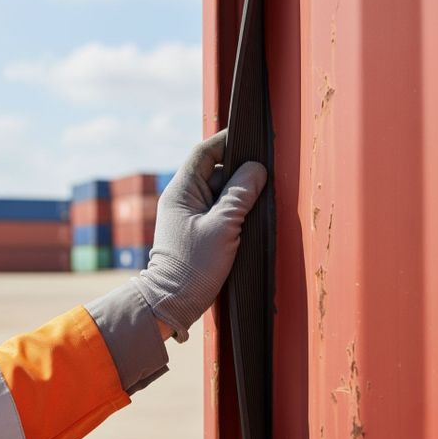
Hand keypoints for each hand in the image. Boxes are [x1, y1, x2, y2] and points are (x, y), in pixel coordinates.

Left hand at [136, 129, 266, 341]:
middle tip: (265, 173)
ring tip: (260, 197)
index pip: (204, 153)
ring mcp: (190, 214)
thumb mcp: (222, 227)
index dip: (226, 141)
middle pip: (215, 171)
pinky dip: (234, 209)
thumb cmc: (193, 266)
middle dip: (239, 170)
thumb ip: (240, 195)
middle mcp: (183, 198)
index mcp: (182, 190)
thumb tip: (257, 168)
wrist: (172, 301)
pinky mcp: (197, 229)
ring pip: (219, 191)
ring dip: (239, 192)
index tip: (249, 136)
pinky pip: (219, 209)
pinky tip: (250, 215)